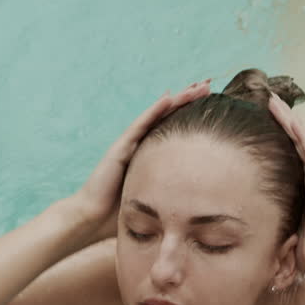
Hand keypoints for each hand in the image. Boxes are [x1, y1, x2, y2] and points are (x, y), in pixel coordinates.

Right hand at [72, 80, 210, 239]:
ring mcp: (129, 143)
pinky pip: (140, 125)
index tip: (211, 102)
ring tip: (195, 87)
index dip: (191, 114)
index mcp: (150, 154)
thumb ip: (171, 193)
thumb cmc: (121, 213)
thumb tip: (200, 201)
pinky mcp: (120, 148)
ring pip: (157, 116)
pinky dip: (154, 110)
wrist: (92, 218)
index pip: (174, 128)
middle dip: (187, 100)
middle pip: (167, 116)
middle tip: (208, 85)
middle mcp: (140, 144)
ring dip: (176, 99)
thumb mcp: (155, 199)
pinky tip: (168, 98)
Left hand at [267, 92, 304, 275]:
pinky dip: (300, 135)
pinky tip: (291, 120)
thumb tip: (258, 216)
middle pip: (299, 142)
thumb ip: (280, 215)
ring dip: (290, 120)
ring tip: (274, 102)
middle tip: (269, 100)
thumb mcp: (289, 226)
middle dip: (285, 120)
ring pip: (304, 142)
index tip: (270, 118)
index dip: (284, 134)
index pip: (296, 154)